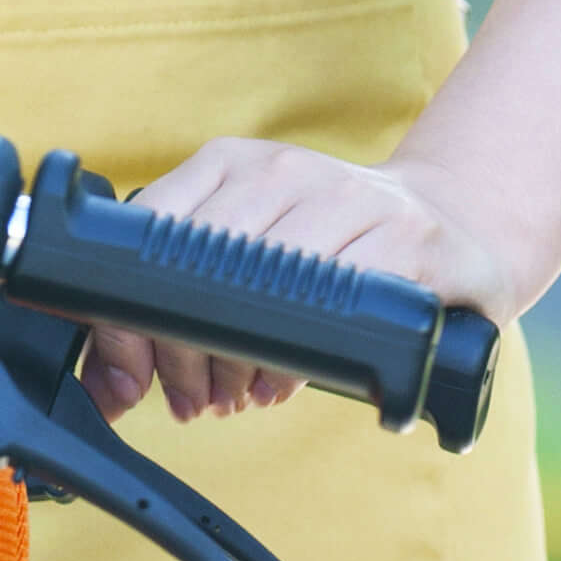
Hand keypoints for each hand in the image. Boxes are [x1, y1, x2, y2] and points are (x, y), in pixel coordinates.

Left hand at [81, 136, 515, 425]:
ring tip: (238, 393)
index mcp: (234, 162)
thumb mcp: (245, 254)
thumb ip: (166, 307)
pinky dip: (303, 361)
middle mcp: (289, 170)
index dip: (132, 313)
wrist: (454, 223)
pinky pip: (341, 306)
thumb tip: (106, 390)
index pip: (154, 231)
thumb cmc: (329, 248)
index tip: (136, 369)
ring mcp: (355, 199)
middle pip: (206, 269)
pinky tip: (286, 382)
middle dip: (184, 352)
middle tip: (191, 397)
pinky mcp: (413, 241)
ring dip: (241, 364)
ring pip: (271, 291)